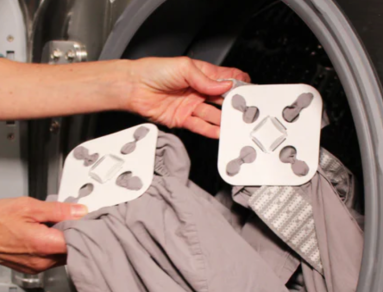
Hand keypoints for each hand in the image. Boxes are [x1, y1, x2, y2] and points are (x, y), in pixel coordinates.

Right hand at [0, 197, 86, 273]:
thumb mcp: (29, 206)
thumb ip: (59, 210)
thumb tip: (80, 211)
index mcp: (45, 245)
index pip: (80, 241)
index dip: (87, 229)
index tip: (91, 219)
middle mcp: (43, 261)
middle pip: (73, 251)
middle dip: (76, 236)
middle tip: (74, 219)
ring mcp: (36, 267)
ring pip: (62, 256)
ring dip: (63, 242)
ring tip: (55, 225)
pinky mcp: (29, 268)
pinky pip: (49, 259)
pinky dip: (51, 247)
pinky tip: (44, 234)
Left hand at [125, 57, 250, 138]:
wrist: (133, 87)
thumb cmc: (153, 71)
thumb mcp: (184, 67)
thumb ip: (206, 79)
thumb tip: (225, 85)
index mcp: (201, 74)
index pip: (226, 79)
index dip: (238, 84)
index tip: (248, 91)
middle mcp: (198, 90)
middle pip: (222, 99)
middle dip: (234, 105)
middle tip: (244, 110)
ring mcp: (191, 106)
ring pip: (213, 115)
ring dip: (224, 120)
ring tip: (235, 125)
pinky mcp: (183, 119)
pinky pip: (200, 126)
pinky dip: (211, 130)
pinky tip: (220, 132)